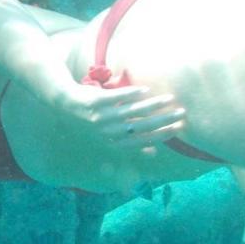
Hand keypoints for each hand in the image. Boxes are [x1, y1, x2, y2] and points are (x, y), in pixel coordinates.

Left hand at [62, 83, 185, 149]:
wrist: (63, 103)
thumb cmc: (90, 121)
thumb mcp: (106, 136)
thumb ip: (129, 145)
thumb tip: (152, 153)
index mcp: (111, 142)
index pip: (141, 140)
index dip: (160, 135)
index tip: (178, 127)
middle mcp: (106, 132)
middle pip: (139, 126)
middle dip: (162, 120)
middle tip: (181, 112)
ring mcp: (100, 116)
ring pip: (130, 112)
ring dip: (151, 105)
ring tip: (168, 99)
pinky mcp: (94, 101)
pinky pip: (115, 98)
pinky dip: (130, 94)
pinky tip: (145, 90)